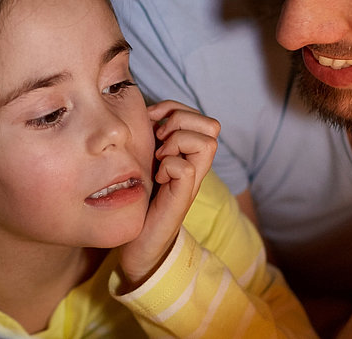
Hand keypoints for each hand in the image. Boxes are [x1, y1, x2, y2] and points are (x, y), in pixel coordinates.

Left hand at [117, 101, 219, 286]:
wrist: (139, 241)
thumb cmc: (140, 199)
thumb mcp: (144, 159)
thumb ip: (150, 137)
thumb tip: (145, 111)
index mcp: (187, 153)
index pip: (200, 117)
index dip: (175, 110)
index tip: (152, 122)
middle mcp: (195, 164)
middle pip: (212, 125)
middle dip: (180, 122)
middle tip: (159, 140)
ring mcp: (192, 181)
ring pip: (207, 143)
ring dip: (177, 143)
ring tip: (159, 157)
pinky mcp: (183, 197)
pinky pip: (186, 168)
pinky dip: (169, 166)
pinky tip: (157, 177)